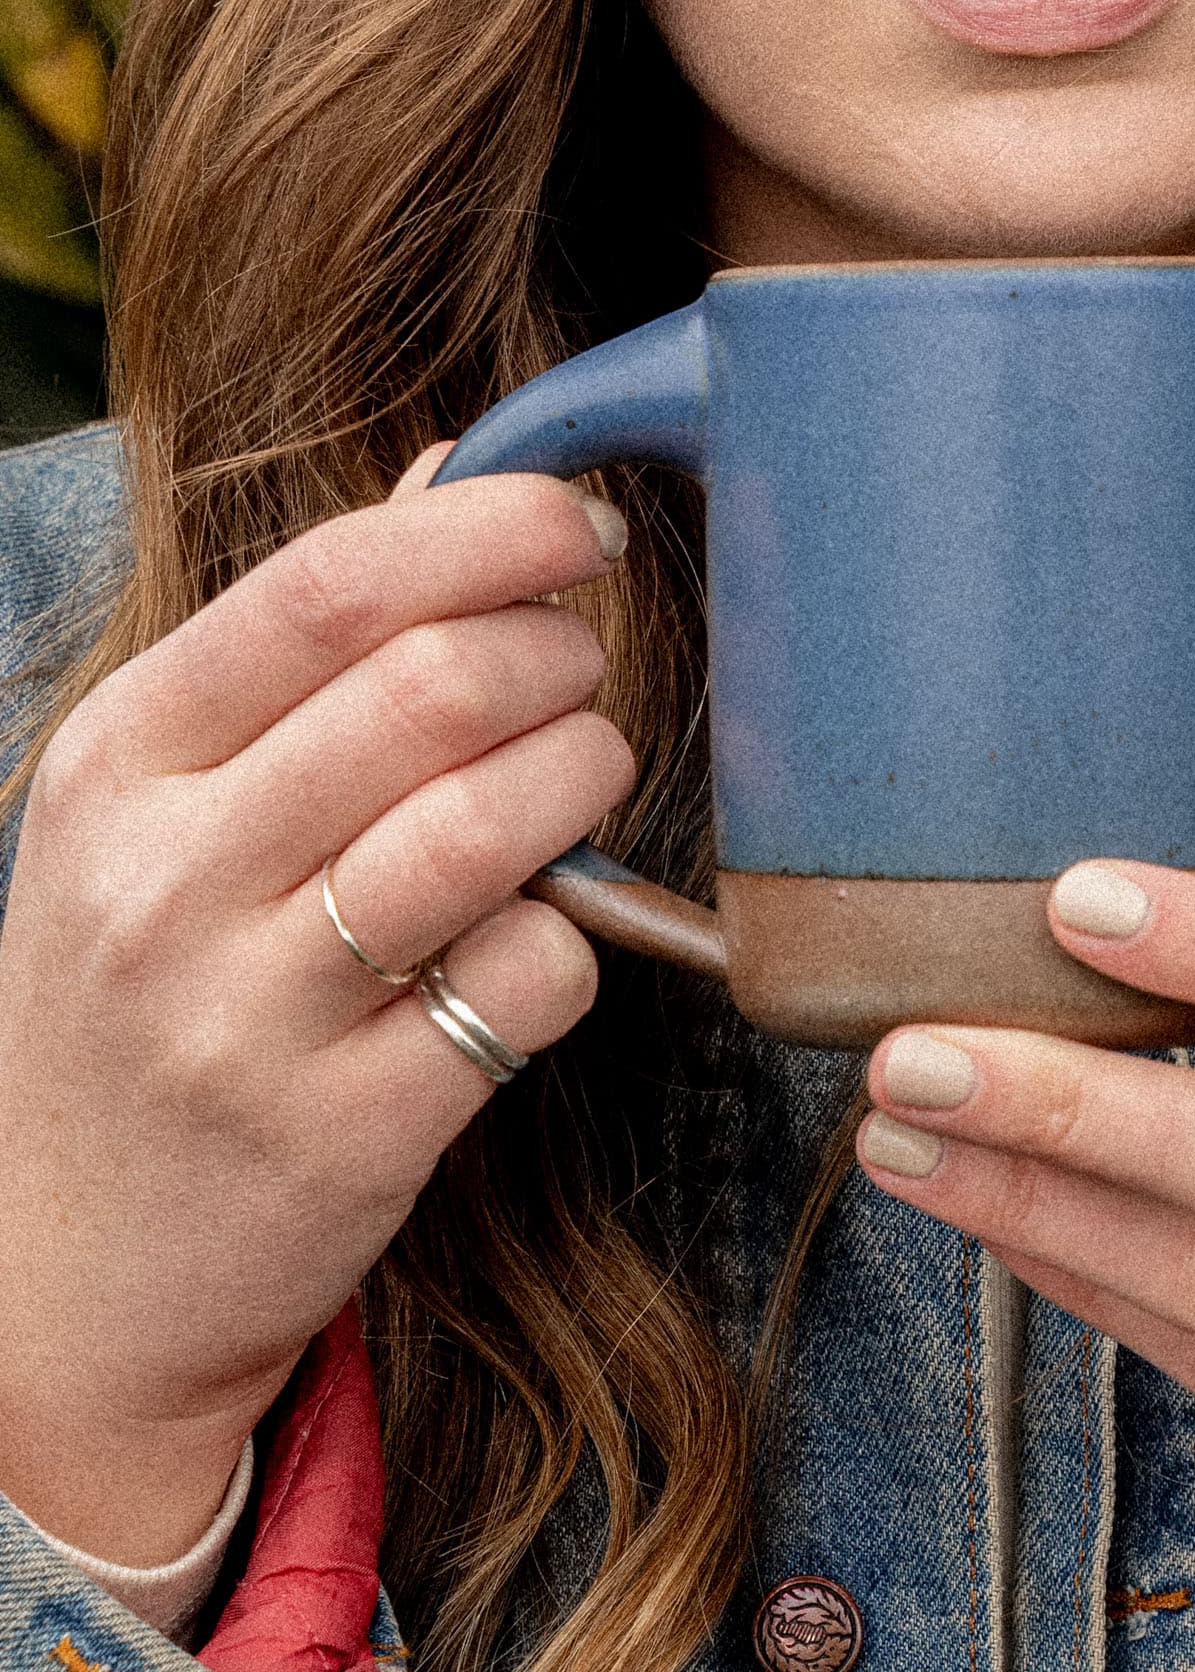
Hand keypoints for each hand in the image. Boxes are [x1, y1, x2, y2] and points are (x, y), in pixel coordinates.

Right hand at [0, 446, 633, 1563]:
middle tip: (582, 673)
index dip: (488, 531)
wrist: (61, 1273)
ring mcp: (252, 1014)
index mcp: (119, 761)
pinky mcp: (352, 1127)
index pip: (326, 584)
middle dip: (559, 656)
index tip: (573, 525)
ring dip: (585, 773)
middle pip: (434, 689)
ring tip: (584, 773)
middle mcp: (167, 878)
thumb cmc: (150, 990)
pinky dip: (575, 937)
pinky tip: (536, 940)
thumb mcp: (167, 803)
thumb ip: (309, 638)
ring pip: (492, 824)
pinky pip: (533, 975)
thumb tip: (458, 468)